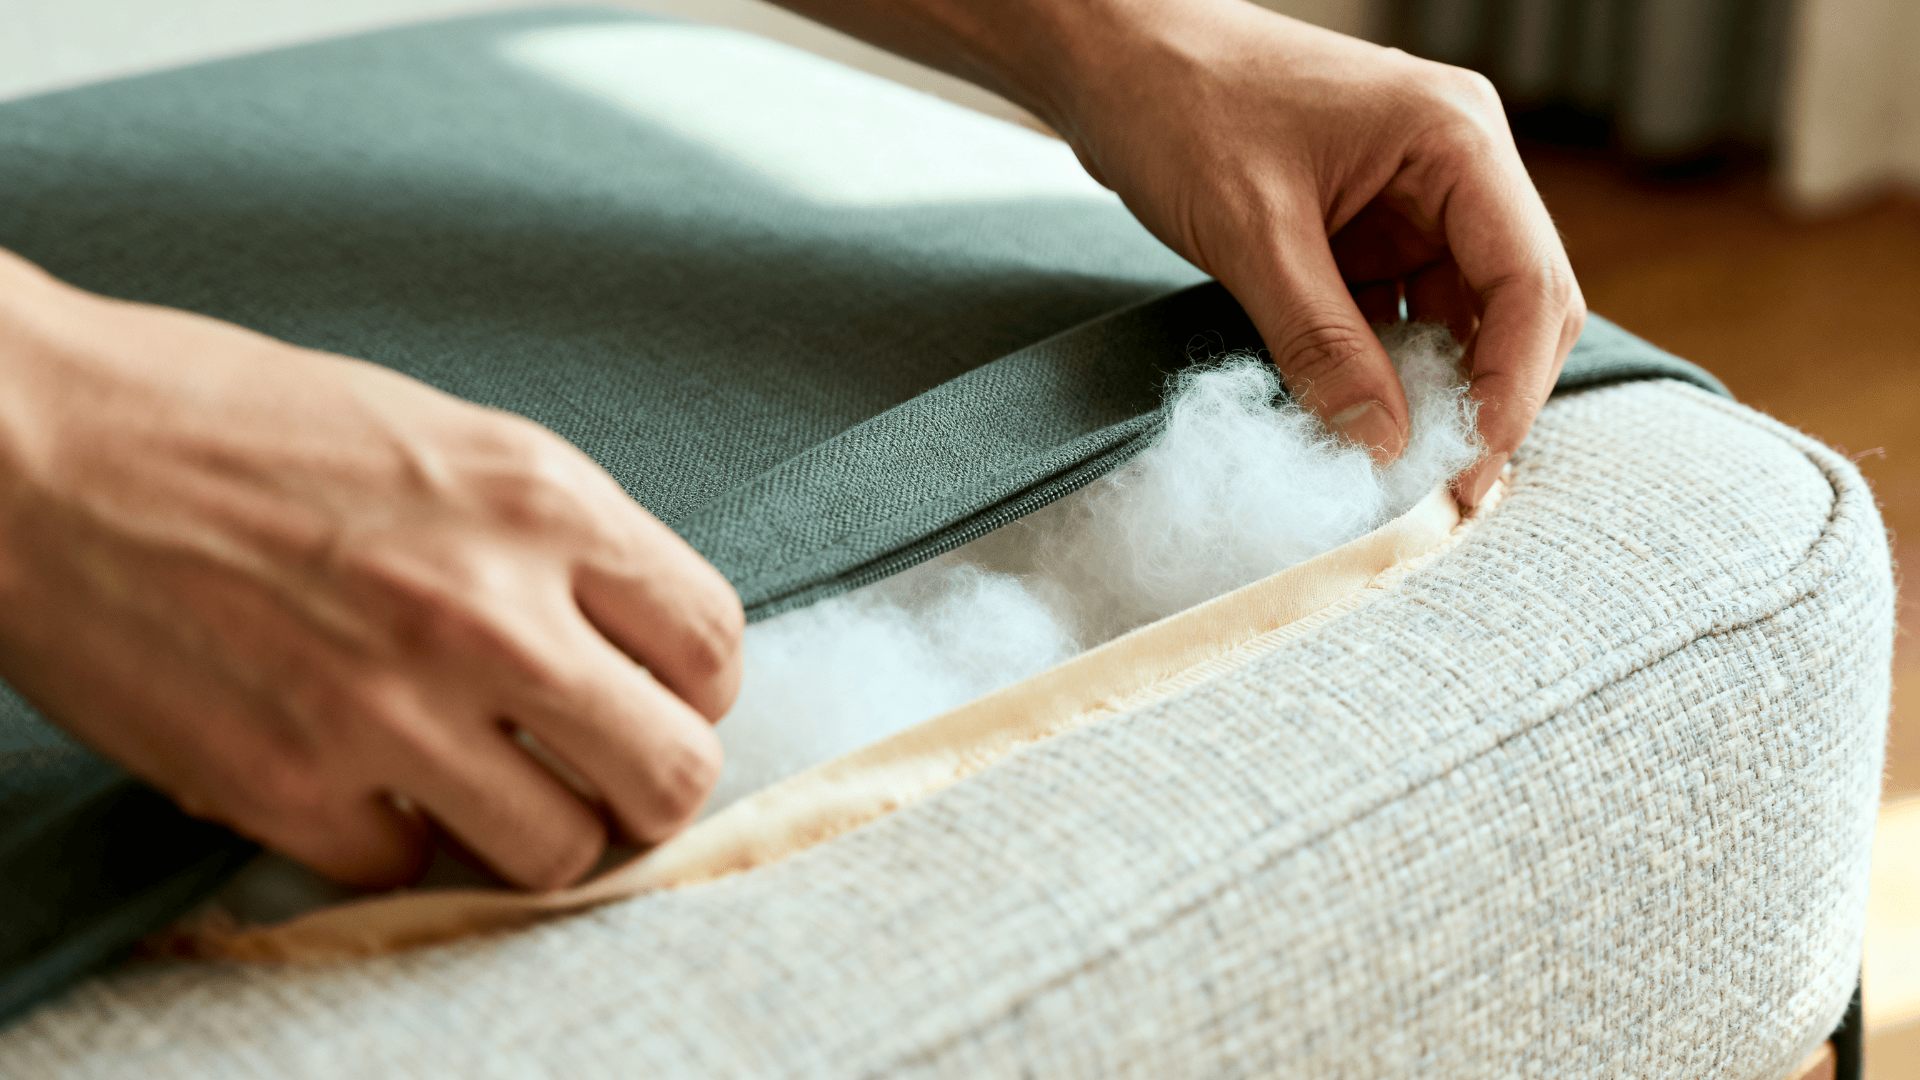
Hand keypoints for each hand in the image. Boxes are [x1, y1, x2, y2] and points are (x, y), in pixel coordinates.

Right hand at [0, 251, 739, 890]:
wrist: (37, 446)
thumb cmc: (240, 426)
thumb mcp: (449, 441)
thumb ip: (560, 544)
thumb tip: (636, 647)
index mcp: (542, 501)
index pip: (712, 644)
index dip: (691, 686)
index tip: (650, 693)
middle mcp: (489, 611)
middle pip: (673, 774)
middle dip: (645, 783)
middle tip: (592, 768)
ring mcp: (389, 710)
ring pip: (561, 854)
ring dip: (530, 830)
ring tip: (478, 785)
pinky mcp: (286, 788)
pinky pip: (407, 870)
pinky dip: (389, 838)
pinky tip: (352, 775)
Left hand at [1044, 1, 1584, 503]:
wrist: (1112, 57)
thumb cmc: (1179, 103)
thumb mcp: (1250, 233)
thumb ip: (1320, 342)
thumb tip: (1382, 445)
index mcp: (1453, 138)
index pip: (1527, 280)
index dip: (1511, 385)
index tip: (1470, 464)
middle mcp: (1454, 165)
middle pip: (1516, 303)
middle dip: (1489, 396)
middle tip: (1449, 489)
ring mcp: (1413, 197)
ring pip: (1461, 316)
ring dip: (1439, 391)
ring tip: (1407, 470)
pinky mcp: (1369, 228)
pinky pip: (1403, 312)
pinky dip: (1390, 368)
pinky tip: (1365, 421)